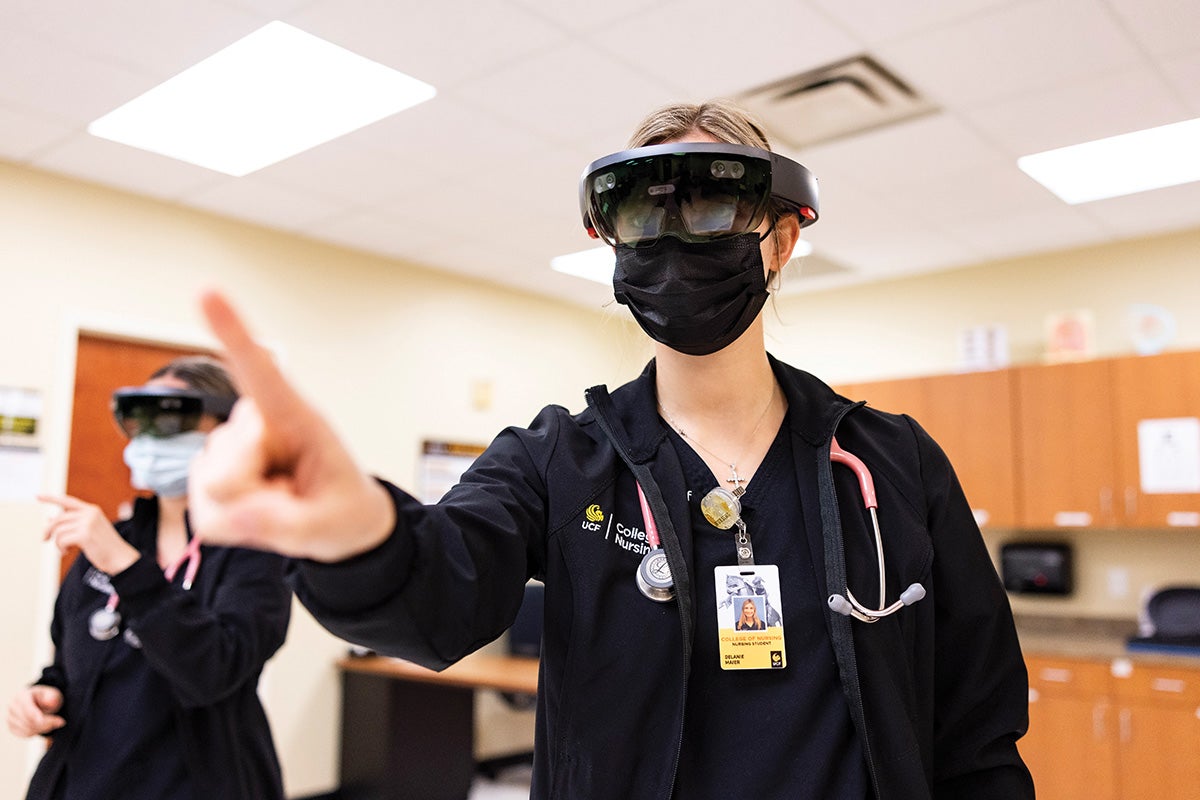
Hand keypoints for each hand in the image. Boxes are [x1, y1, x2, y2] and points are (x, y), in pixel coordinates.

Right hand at [7, 685, 64, 737]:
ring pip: (27, 729)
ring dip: (44, 728)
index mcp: (22, 695)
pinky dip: (37, 732)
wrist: (39, 703)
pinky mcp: (12, 728)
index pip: (27, 707)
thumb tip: (49, 702)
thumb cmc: (46, 698)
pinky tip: (45, 726)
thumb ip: (52, 697)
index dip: (34, 714)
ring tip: (54, 722)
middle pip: (28, 720)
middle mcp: (13, 706)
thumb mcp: (53, 694)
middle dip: (47, 722)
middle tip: (61, 722)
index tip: (43, 720)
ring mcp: (10, 718)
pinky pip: (25, 734)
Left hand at [38, 494, 139, 575]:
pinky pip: (61, 540)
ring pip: (58, 530)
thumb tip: (49, 519)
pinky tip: (67, 552)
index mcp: (92, 510)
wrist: (120, 558)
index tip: (38, 496)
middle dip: (48, 530)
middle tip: (44, 539)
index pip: (68, 501)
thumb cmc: (105, 546)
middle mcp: (90, 513)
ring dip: (57, 542)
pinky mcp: (85, 534)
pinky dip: (61, 548)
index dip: (51, 498)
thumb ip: (71, 524)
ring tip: (64, 550)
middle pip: (59, 518)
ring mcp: (88, 523)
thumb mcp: (88, 531)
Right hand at [188, 291, 395, 561]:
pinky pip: (208, 515)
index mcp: (294, 417)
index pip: (259, 371)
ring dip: (251, 514)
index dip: (233, 333)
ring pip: (214, 493)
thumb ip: (288, 525)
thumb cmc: (343, 510)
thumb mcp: (332, 525)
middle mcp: (254, 424)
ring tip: (284, 504)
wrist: (342, 526)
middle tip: (296, 501)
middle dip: (255, 498)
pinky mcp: (209, 477)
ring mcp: (227, 450)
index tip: (208, 290)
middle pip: (226, 469)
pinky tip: (263, 513)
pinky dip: (237, 527)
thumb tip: (234, 516)